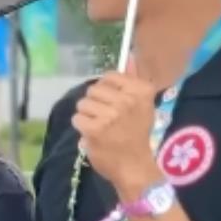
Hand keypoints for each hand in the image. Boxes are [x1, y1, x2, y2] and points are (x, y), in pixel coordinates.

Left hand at [72, 61, 163, 200]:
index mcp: (141, 90)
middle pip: (93, 89)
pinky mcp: (95, 128)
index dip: (107, 89)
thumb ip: (134, 79)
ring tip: (99, 125)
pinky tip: (93, 133)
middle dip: (95, 102)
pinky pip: (77, 118)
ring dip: (87, 115)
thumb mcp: (143, 105)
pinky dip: (82, 126)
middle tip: (106, 117)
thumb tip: (130, 56)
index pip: (110, 76)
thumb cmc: (137, 134)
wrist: (134, 165)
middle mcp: (127, 100)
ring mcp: (110, 114)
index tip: (113, 101)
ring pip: (83, 103)